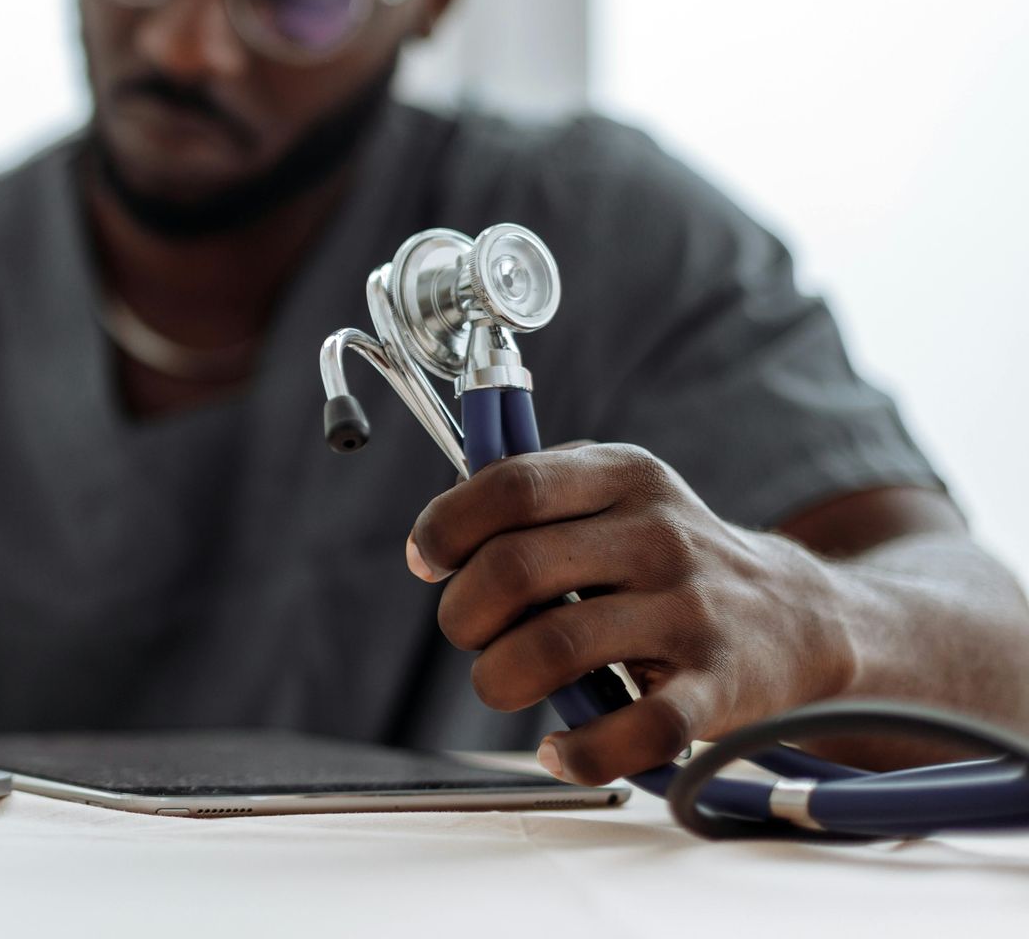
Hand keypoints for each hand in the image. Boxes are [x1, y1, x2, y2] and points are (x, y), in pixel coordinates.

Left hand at [405, 443, 853, 785]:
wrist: (799, 617)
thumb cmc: (667, 557)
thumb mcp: (614, 492)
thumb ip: (530, 494)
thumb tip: (437, 537)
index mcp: (624, 476)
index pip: (510, 485)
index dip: (447, 528)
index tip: (428, 562)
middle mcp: (659, 535)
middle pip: (514, 569)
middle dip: (463, 614)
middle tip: (471, 633)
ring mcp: (691, 612)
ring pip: (553, 649)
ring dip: (499, 679)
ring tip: (504, 683)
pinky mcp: (718, 689)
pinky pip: (633, 732)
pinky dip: (577, 752)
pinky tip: (559, 748)